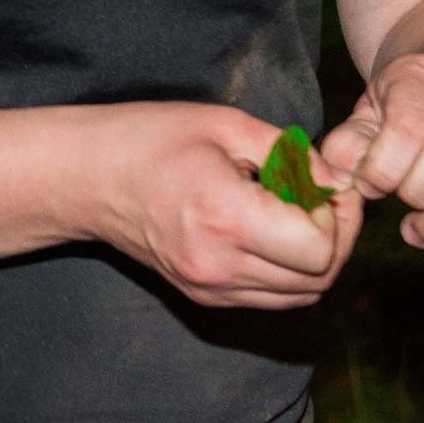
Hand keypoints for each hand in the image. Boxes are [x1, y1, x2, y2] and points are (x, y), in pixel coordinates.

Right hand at [93, 103, 362, 310]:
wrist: (85, 176)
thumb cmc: (150, 137)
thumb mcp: (224, 124)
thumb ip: (289, 154)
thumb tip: (337, 182)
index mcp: (226, 217)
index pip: (319, 250)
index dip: (337, 218)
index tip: (324, 186)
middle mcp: (219, 265)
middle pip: (318, 280)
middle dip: (337, 240)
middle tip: (326, 201)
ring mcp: (209, 287)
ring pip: (300, 297)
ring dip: (315, 260)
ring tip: (301, 216)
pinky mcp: (203, 295)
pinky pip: (270, 298)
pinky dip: (287, 272)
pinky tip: (272, 233)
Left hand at [320, 54, 423, 249]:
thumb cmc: (402, 112)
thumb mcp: (369, 113)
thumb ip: (350, 141)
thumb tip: (339, 172)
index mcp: (423, 77)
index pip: (411, 124)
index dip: (385, 167)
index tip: (369, 187)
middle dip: (420, 194)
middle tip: (401, 209)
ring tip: (421, 231)